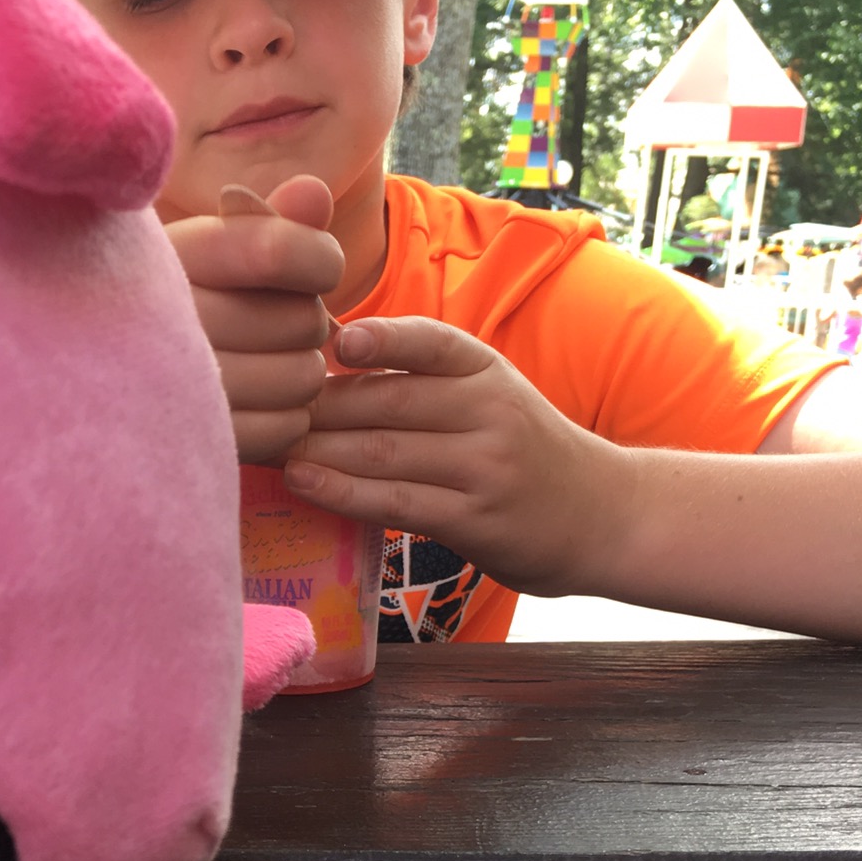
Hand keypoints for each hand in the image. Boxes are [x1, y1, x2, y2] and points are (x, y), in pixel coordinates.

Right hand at [163, 176, 343, 461]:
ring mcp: (178, 391)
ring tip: (262, 363)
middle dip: (304, 321)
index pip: (277, 250)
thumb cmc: (164, 304)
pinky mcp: (195, 443)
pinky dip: (286, 418)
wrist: (87, 382)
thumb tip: (313, 193)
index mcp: (171, 259)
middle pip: (305, 320)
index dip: (320, 259)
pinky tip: (255, 403)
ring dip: (298, 371)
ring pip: (303, 377)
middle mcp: (167, 322)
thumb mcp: (203, 251)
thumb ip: (264, 223)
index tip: (312, 269)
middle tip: (270, 325)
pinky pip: (287, 428)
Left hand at [283, 315, 636, 597]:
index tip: (334, 341)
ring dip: (319, 451)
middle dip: (318, 407)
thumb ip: (423, 378)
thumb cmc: (521, 450)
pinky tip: (304, 483)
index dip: (382, 339)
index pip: (430, 343)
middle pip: (388, 403)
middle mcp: (490, 412)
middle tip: (261, 409)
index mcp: (486, 370)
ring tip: (269, 447)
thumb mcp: (488, 394)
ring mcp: (484, 468)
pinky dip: (343, 492)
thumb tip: (325, 354)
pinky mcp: (475, 521)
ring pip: (385, 453)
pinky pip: (396, 503)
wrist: (599, 515)